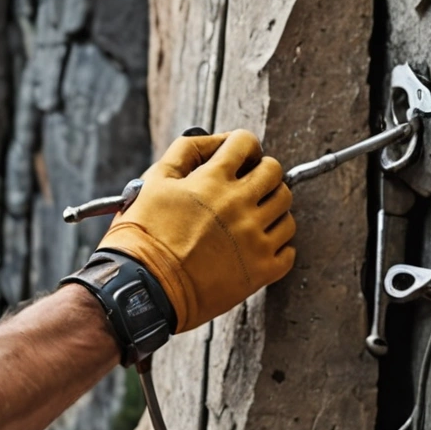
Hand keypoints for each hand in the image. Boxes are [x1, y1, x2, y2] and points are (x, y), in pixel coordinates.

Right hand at [99, 130, 295, 331]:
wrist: (143, 289)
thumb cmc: (142, 237)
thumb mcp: (153, 181)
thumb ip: (186, 152)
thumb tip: (215, 140)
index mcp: (213, 180)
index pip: (247, 143)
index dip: (244, 146)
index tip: (240, 158)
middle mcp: (239, 206)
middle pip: (276, 174)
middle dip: (263, 174)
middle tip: (248, 186)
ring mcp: (253, 239)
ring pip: (286, 212)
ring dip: (272, 209)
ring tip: (252, 217)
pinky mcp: (260, 271)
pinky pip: (288, 251)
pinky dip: (277, 246)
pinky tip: (257, 245)